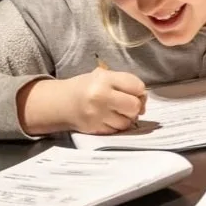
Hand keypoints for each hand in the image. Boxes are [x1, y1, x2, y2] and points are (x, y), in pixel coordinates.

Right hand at [30, 69, 147, 134]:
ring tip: (118, 112)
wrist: (62, 103)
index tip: (133, 92)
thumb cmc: (87, 88)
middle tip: (128, 104)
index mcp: (104, 79)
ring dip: (127, 118)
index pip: (136, 86)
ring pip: (127, 121)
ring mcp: (97, 115)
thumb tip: (143, 99)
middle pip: (134, 106)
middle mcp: (101, 96)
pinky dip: (117, 126)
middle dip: (135, 106)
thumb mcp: (103, 76)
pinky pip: (117, 130)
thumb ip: (124, 82)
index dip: (139, 90)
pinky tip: (110, 119)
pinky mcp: (95, 129)